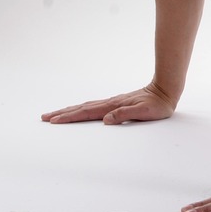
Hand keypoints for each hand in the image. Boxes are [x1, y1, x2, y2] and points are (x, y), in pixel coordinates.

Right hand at [41, 84, 175, 124]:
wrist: (166, 90)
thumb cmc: (158, 104)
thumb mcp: (145, 112)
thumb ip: (126, 115)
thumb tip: (106, 120)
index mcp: (113, 106)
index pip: (87, 113)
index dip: (70, 117)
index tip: (54, 120)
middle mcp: (110, 103)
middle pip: (81, 108)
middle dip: (63, 113)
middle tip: (45, 117)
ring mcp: (112, 102)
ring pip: (86, 106)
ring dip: (70, 110)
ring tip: (55, 114)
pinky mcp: (116, 104)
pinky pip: (93, 107)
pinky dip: (82, 109)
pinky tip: (79, 110)